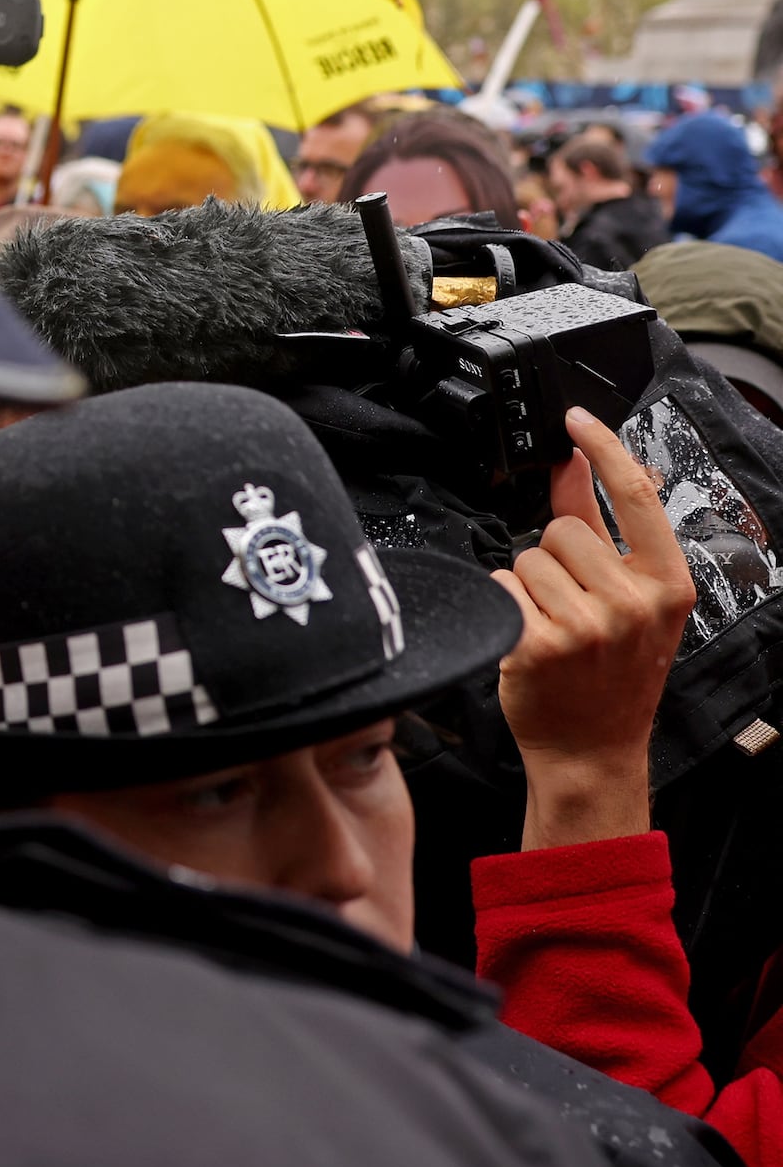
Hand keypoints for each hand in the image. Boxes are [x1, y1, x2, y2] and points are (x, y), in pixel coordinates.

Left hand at [494, 407, 696, 850]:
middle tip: (570, 605)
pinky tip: (526, 639)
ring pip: (525, 559)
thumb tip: (577, 463)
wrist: (591, 748)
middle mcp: (632, 603)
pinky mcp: (537, 643)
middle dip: (554, 558)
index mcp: (667, 585)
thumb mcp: (631, 601)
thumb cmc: (613, 672)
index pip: (634, 496)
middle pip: (561, 530)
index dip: (603, 448)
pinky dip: (504, 607)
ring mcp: (586, 626)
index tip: (577, 418)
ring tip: (550, 625)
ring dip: (527, 587)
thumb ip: (602, 529)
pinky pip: (500, 588)